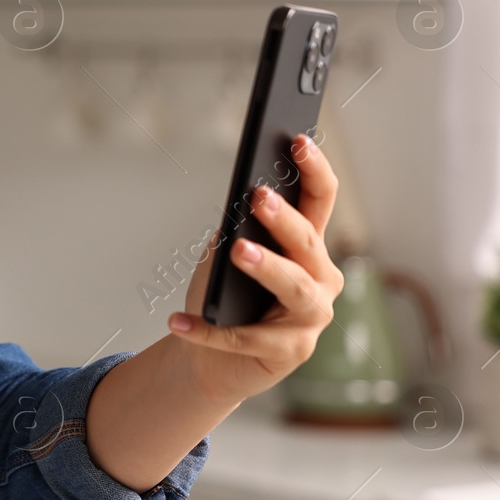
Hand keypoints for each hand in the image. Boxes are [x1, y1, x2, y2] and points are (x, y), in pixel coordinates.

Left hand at [169, 135, 344, 403]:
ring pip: (294, 287)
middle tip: (259, 196)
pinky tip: (178, 321)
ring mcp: (311, 318)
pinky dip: (207, 329)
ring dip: (266, 266)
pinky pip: (245, 337)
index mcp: (310, 246)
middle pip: (308, 242)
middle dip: (284, 218)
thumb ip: (238, 231)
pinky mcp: (289, 353)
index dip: (314, 169)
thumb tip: (239, 212)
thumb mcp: (227, 256)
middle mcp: (322, 280)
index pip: (321, 200)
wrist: (213, 359)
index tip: (297, 140)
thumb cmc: (225, 296)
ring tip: (238, 251)